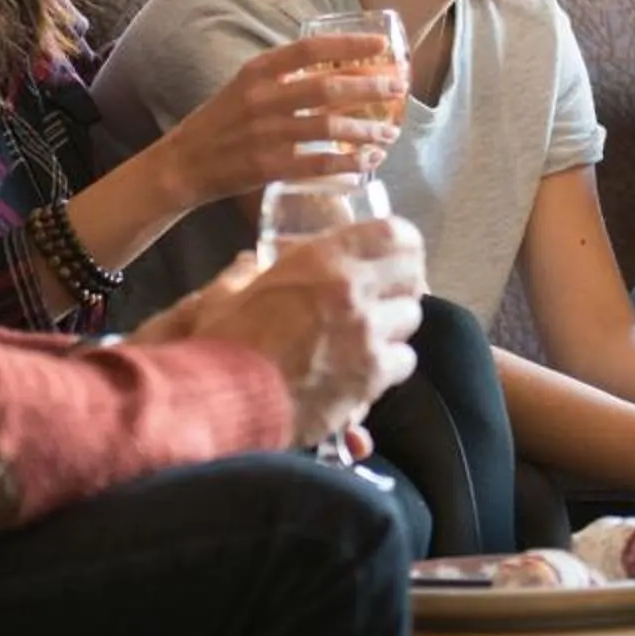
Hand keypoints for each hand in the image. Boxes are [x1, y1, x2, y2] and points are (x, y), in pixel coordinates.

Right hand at [145, 220, 425, 447]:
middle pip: (412, 275)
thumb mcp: (226, 292)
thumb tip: (251, 264)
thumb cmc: (222, 342)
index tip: (394, 250)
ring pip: (411, 318)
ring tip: (372, 330)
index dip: (401, 242)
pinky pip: (404, 361)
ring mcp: (369, 336)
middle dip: (400, 281)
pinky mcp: (372, 377)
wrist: (227, 401)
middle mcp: (355, 292)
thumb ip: (246, 272)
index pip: (395, 234)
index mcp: (324, 260)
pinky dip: (390, 362)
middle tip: (383, 290)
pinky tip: (369, 365)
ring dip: (394, 322)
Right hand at [155, 33, 406, 206]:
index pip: (309, 48)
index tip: (380, 44)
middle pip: (327, 87)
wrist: (182, 165)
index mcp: (256, 71)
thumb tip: (336, 70)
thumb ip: (282, 77)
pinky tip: (368, 162)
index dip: (348, 44)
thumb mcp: (244, 87)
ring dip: (366, 129)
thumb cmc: (219, 124)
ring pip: (329, 126)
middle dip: (370, 86)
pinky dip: (348, 163)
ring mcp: (265, 133)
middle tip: (398, 86)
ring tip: (389, 131)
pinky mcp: (267, 166)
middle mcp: (261, 98)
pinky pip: (318, 163)